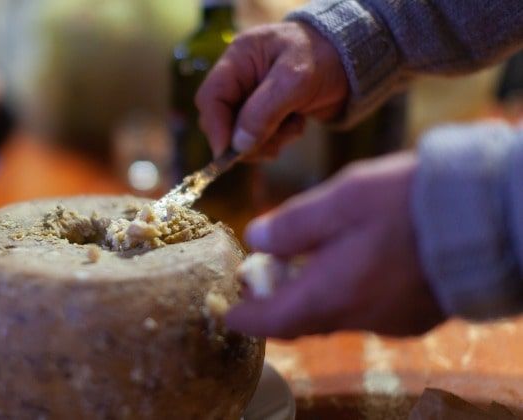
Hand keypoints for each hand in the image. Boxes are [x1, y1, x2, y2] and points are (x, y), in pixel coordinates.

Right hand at [195, 22, 347, 158]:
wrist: (357, 61)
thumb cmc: (325, 57)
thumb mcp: (294, 80)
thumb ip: (263, 111)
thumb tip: (238, 145)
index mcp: (239, 59)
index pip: (211, 97)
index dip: (216, 126)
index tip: (230, 152)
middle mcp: (241, 78)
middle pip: (222, 119)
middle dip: (244, 138)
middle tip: (271, 146)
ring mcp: (253, 97)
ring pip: (240, 134)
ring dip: (265, 141)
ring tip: (293, 128)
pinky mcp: (268, 113)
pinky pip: (259, 137)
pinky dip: (277, 139)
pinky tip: (297, 124)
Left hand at [226, 152, 445, 337]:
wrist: (484, 218)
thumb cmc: (407, 204)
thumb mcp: (340, 200)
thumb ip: (292, 224)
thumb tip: (257, 239)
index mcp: (331, 294)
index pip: (272, 322)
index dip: (244, 318)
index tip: (225, 312)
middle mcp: (357, 317)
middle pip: (302, 320)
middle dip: (275, 304)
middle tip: (259, 279)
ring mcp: (389, 321)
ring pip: (334, 315)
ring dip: (310, 296)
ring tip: (300, 264)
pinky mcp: (414, 316)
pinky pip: (365, 311)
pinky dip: (344, 294)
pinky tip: (348, 265)